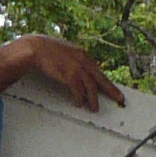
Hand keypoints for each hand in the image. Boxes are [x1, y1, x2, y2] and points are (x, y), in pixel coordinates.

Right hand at [6, 35, 120, 111]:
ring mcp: (77, 68)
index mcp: (83, 55)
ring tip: (94, 108)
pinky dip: (79, 98)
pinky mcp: (69, 74)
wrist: (36, 48)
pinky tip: (79, 103)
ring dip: (93, 99)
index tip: (111, 89)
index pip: (98, 71)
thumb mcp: (65, 51)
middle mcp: (83, 61)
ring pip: (90, 87)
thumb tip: (77, 71)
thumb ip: (73, 59)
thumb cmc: (46, 50)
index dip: (105, 82)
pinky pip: (78, 90)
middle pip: (100, 79)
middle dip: (111, 90)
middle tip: (119, 99)